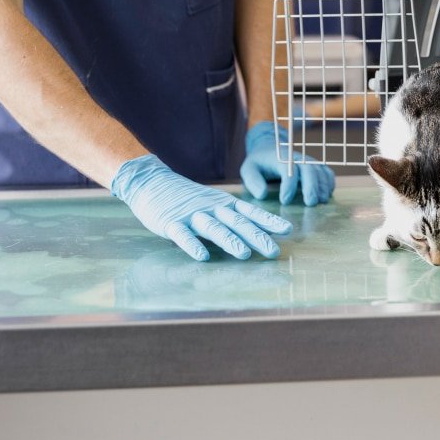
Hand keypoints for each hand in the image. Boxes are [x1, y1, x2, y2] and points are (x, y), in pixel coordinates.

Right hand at [111, 154, 290, 260]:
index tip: (287, 230)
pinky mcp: (171, 223)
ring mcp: (192, 216)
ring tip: (244, 254)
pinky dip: (193, 245)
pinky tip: (202, 257)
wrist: (152, 182)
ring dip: (229, 241)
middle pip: (238, 223)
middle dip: (257, 237)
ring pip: (214, 228)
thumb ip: (236, 217)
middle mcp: (212, 209)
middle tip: (273, 252)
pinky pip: (183, 235)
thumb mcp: (215, 203)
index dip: (269, 221)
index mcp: (224, 204)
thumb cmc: (188, 197)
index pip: (251, 213)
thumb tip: (265, 230)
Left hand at [240, 121, 335, 205]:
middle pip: (309, 169)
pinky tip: (327, 195)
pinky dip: (330, 183)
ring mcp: (308, 161)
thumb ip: (253, 180)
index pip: (288, 169)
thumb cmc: (259, 162)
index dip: (288, 185)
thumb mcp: (248, 169)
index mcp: (281, 158)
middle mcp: (297, 158)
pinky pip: (327, 172)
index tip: (284, 201)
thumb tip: (262, 194)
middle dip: (311, 186)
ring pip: (320, 171)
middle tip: (310, 203)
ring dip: (322, 186)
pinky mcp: (315, 166)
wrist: (269, 149)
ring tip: (321, 202)